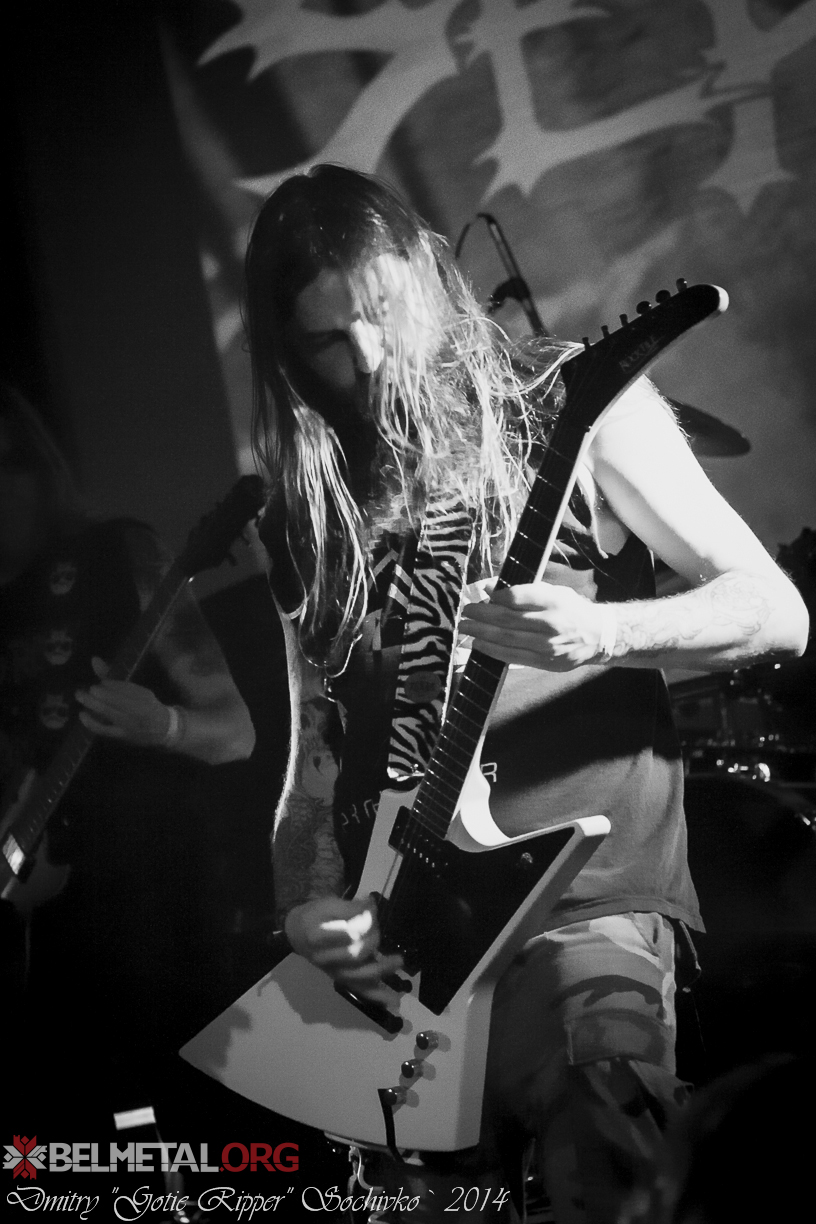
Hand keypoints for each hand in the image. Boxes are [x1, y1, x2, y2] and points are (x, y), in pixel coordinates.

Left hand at [75, 657, 177, 746]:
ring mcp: (128, 724)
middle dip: (98, 693)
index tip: (100, 682)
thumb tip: (94, 660)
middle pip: (115, 700)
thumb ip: (115, 679)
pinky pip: (103, 729)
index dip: (111, 685)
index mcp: (144, 697)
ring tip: (80, 696)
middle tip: (87, 689)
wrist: (162, 729)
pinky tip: (82, 714)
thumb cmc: (149, 706)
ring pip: (107, 713)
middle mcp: (137, 710)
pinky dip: (90, 722)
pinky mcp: (121, 735)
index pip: (126, 689)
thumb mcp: (139, 690)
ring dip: (91, 703)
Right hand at [284, 896, 403, 1002]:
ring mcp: (332, 971)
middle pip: (353, 956)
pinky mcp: (340, 979)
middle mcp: (323, 958)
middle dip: (372, 942)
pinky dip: (375, 995)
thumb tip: (372, 908)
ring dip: (380, 970)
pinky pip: (358, 990)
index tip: (372, 910)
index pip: (343, 934)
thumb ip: (349, 908)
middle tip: (379, 931)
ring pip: (357, 977)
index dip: (362, 923)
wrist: (296, 933)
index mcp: (317, 936)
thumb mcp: (327, 904)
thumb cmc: (314, 916)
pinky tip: (392, 1000)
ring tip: (398, 961)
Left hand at [459, 581, 611, 670]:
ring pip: (506, 640)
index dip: (497, 596)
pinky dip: (492, 651)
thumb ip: (524, 590)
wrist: (598, 636)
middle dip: (481, 616)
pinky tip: (479, 645)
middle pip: (507, 619)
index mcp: (555, 601)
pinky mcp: (546, 662)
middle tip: (465, 612)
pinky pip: (513, 657)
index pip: (518, 596)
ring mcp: (549, 646)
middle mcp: (552, 624)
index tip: (484, 594)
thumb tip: (489, 589)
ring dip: (481, 634)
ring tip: (465, 629)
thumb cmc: (571, 609)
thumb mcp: (554, 592)